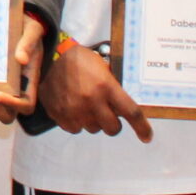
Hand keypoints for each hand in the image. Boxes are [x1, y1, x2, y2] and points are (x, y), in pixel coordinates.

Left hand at [0, 18, 48, 119]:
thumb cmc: (28, 29)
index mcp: (29, 80)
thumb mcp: (32, 31)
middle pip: (6, 113)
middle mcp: (16, 89)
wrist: (18, 23)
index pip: (26, 104)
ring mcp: (1, 87)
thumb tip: (21, 59)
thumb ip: (29, 43)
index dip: (14, 105)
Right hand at [35, 40, 150, 139]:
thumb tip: (124, 104)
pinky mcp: (59, 115)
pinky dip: (77, 122)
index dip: (142, 127)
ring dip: (94, 121)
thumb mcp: (102, 66)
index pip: (131, 112)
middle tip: (108, 113)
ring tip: (86, 106)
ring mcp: (74, 110)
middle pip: (113, 128)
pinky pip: (75, 129)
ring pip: (93, 129)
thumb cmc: (78, 60)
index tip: (147, 136)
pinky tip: (74, 108)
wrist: (48, 58)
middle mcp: (91, 101)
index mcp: (106, 86)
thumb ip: (113, 86)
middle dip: (113, 123)